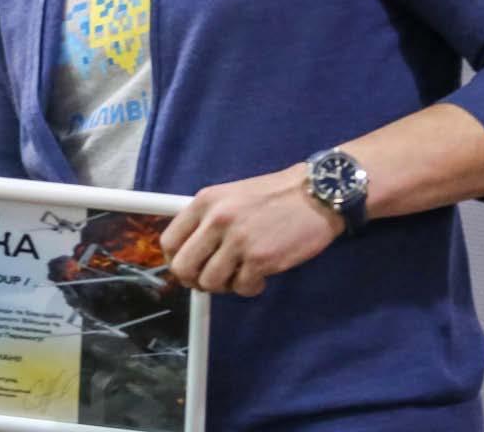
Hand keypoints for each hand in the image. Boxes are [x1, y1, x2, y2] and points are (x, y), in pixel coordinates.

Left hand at [160, 164, 343, 296]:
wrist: (314, 193)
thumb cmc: (273, 196)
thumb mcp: (230, 196)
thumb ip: (207, 220)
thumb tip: (189, 252)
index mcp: (204, 202)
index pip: (169, 241)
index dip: (176, 260)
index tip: (190, 267)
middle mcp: (216, 220)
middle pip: (183, 268)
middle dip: (194, 280)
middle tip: (213, 278)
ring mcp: (237, 240)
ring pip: (210, 283)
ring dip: (225, 285)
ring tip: (241, 273)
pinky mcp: (260, 259)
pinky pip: (241, 288)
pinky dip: (249, 287)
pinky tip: (260, 276)